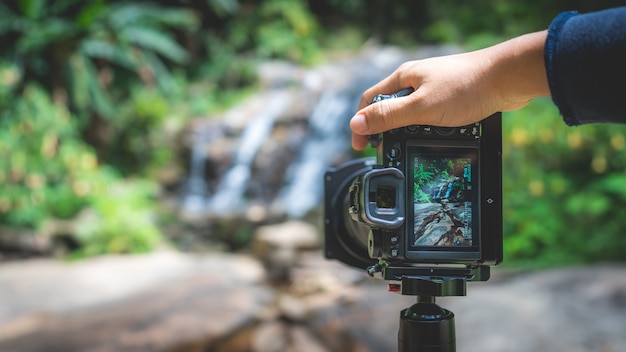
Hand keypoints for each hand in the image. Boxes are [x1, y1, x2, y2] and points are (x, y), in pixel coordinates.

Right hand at [350, 31, 549, 149]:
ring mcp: (435, 88)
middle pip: (389, 107)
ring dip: (406, 130)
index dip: (361, 123)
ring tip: (408, 147)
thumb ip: (388, 116)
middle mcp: (416, 80)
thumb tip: (356, 124)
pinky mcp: (452, 97)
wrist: (508, 78)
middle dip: (384, 129)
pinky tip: (435, 139)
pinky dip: (427, 128)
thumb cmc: (466, 87)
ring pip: (411, 113)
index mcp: (403, 77)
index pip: (370, 100)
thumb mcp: (420, 107)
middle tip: (384, 150)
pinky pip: (430, 115)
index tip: (360, 146)